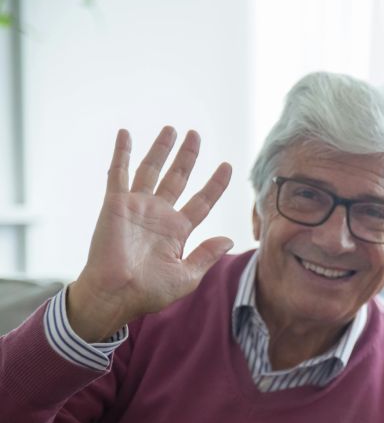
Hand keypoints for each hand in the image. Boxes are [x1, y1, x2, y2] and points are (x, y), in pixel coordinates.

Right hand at [67, 127, 233, 340]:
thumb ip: (207, 255)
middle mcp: (159, 214)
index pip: (202, 201)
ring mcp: (137, 206)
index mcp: (178, 231)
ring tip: (172, 129)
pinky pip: (118, 172)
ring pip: (152, 169)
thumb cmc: (149, 291)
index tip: (227, 166)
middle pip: (178, 178)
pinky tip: (125, 133)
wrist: (117, 294)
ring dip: (161, 148)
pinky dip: (121, 152)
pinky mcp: (116, 203)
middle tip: (196, 135)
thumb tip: (230, 239)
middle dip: (187, 157)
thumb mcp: (187, 275)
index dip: (215, 184)